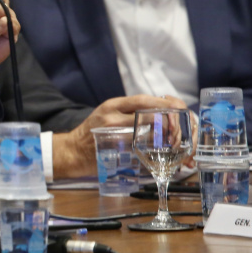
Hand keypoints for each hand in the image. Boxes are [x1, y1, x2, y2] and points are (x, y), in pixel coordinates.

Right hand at [52, 95, 186, 177]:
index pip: (145, 99)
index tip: (180, 110)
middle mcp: (112, 115)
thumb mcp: (108, 116)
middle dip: (171, 123)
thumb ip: (129, 114)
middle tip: (180, 133)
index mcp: (113, 105)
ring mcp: (111, 132)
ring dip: (165, 137)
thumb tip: (161, 115)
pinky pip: (138, 147)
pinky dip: (153, 150)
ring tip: (175, 144)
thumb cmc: (92, 134)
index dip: (166, 104)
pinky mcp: (113, 149)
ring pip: (147, 131)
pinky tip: (161, 153)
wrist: (71, 152)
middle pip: (149, 114)